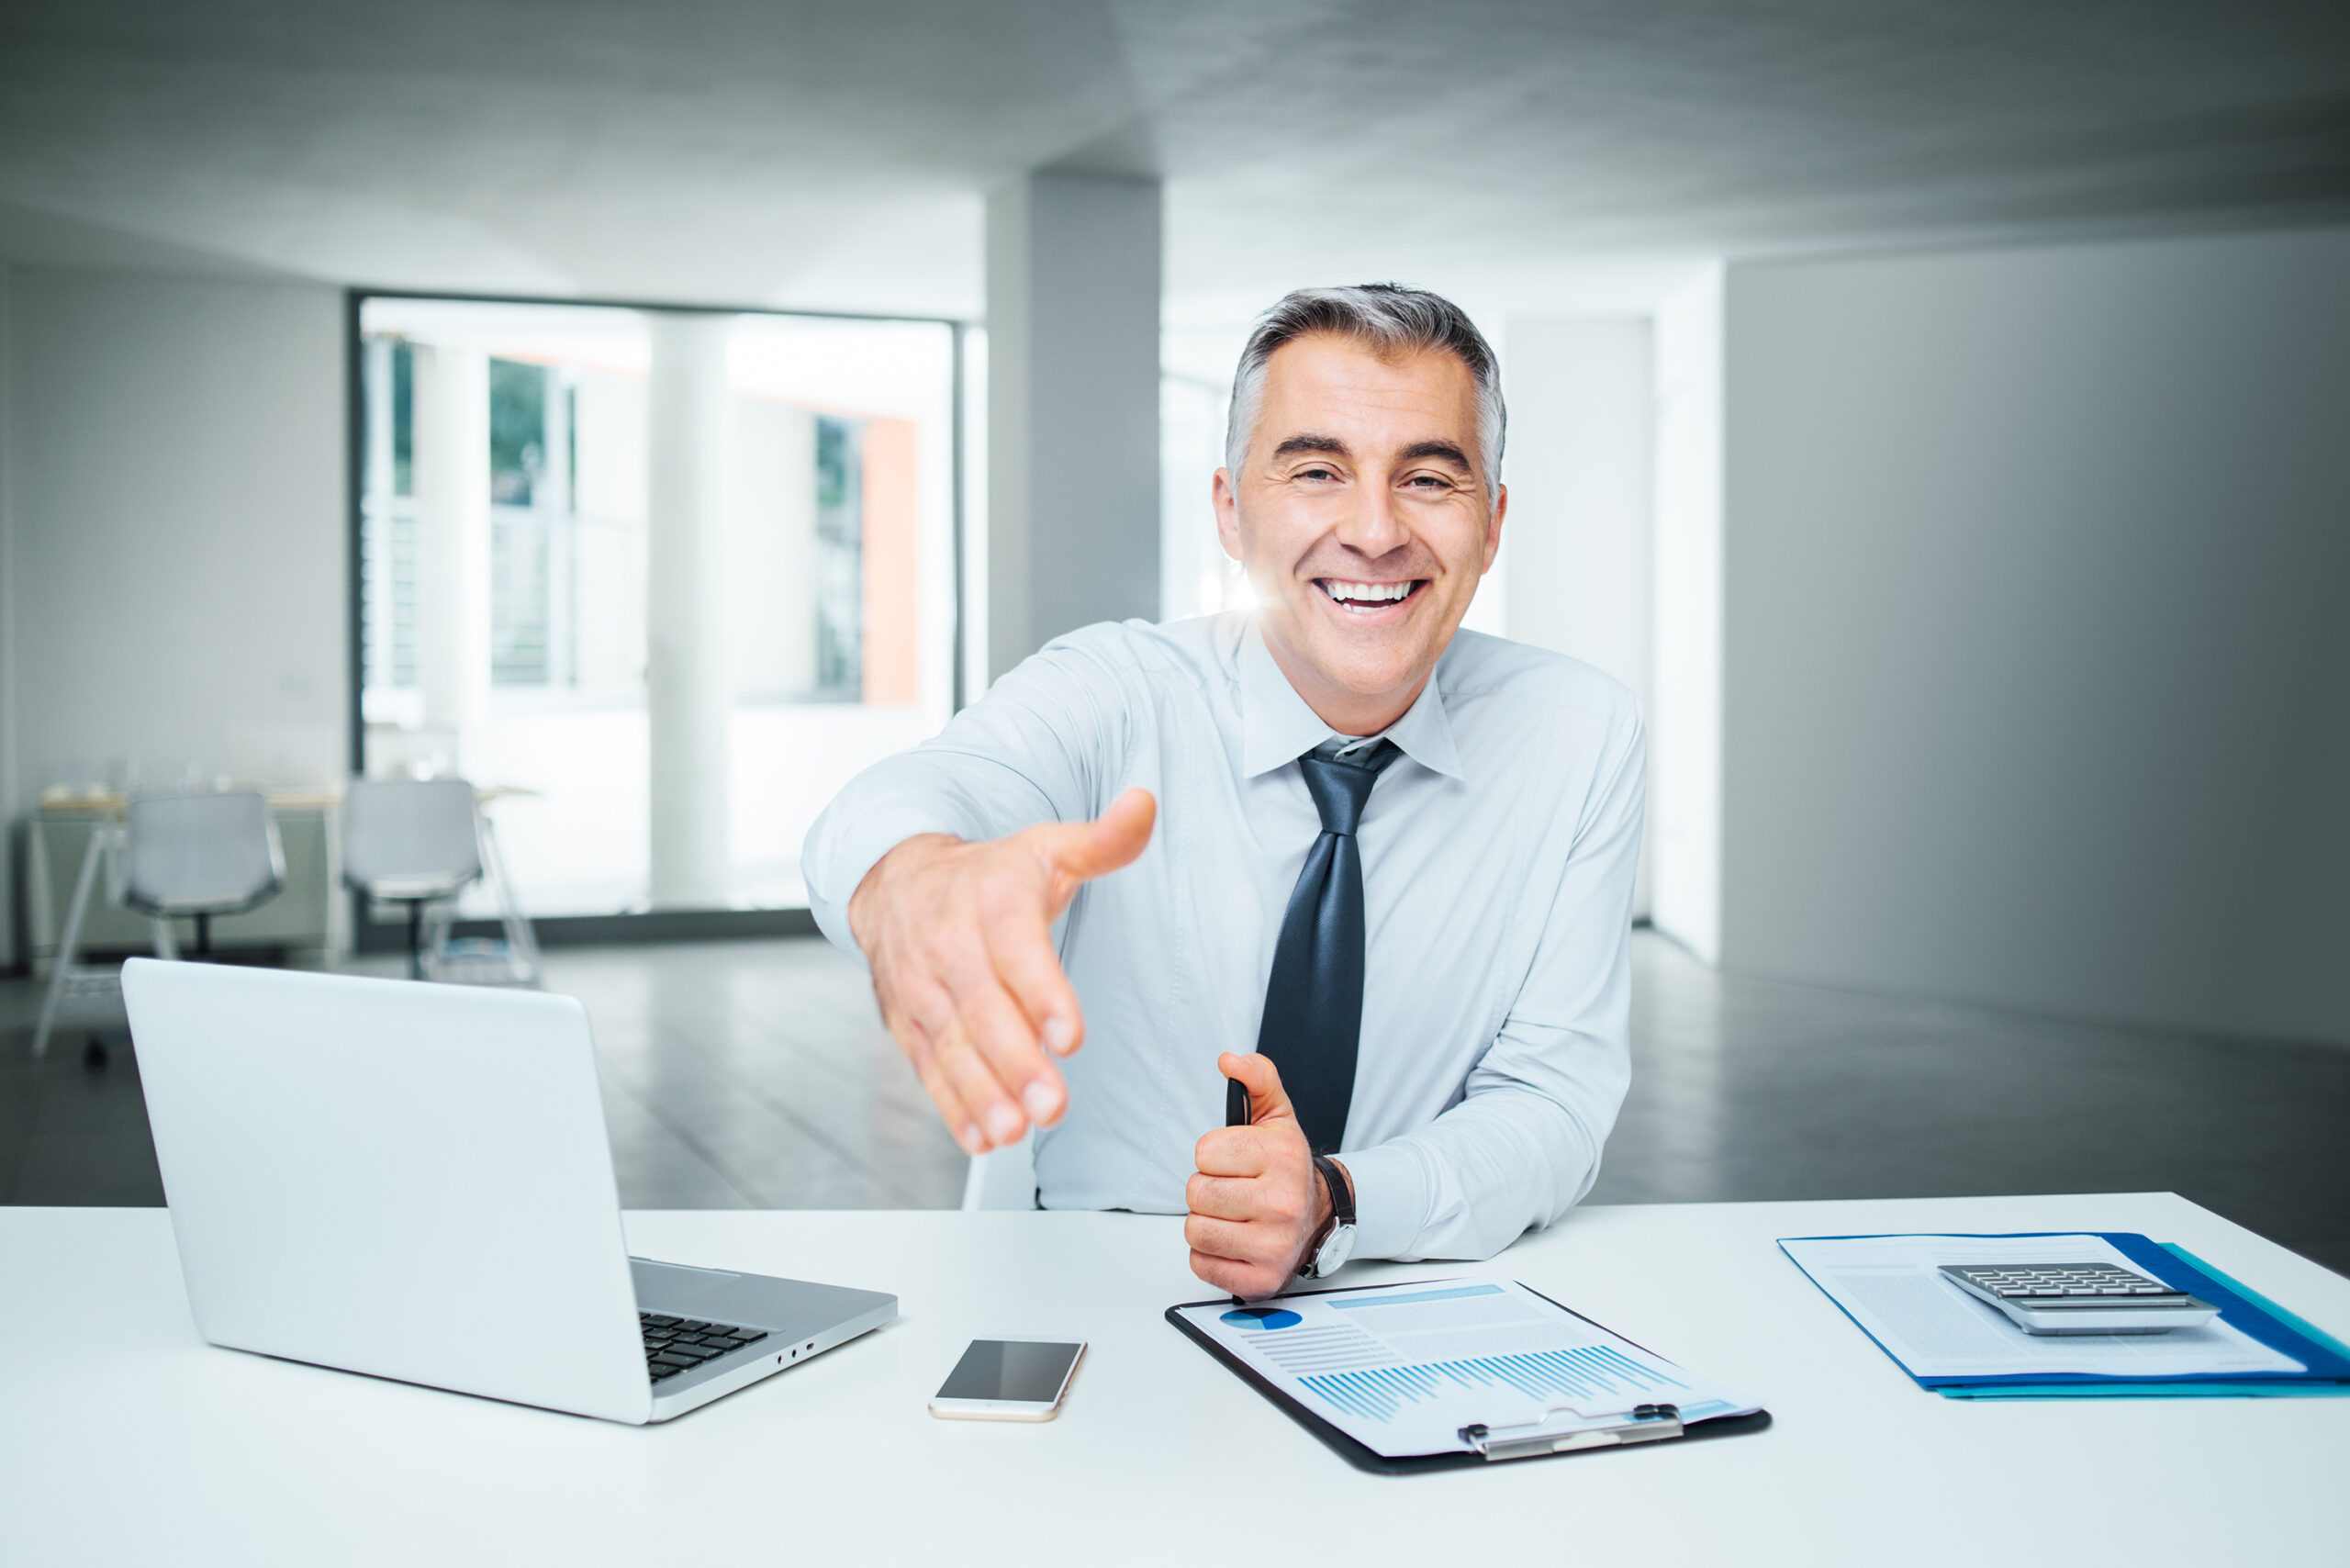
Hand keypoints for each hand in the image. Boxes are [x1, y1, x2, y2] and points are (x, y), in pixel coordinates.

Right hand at [847, 788, 1155, 1154]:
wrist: (895, 881)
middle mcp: (949, 947)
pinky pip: (929, 1069)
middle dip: (1016, 1062)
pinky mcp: (909, 1024)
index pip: (1015, 949)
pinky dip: (952, 1107)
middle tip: (1052, 1104)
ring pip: (952, 1047)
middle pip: (983, 1011)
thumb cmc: (986, 875)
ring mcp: (924, 990)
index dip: (1041, 993)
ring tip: (1015, 1128)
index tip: (1069, 1034)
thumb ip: (1102, 840)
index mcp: (990, 902)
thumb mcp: (1044, 847)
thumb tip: (1146, 805)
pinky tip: (982, 1135)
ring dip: (982, 1094)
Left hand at [1185, 1051, 1333, 1298]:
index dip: (1213, 1154)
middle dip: (1207, 1189)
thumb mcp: (1277, 1116)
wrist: (1319, 1218)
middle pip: (1196, 1193)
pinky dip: (1210, 1254)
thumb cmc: (1287, 1168)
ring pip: (1195, 1230)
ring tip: (1233, 1215)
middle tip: (1233, 1189)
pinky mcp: (1259, 1279)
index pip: (1205, 1152)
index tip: (1233, 1159)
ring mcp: (1272, 1245)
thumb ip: (1257, 1078)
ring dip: (1207, 1222)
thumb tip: (1229, 1060)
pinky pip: (1201, 1263)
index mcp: (1282, 1157)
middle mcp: (1281, 1203)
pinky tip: (1234, 1240)